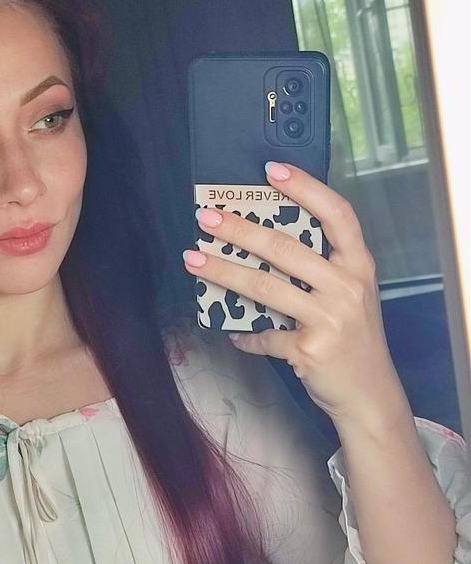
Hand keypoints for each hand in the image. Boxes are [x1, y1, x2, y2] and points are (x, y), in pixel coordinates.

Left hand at [183, 161, 405, 426]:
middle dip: (240, 230)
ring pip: (266, 287)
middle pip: (286, 248)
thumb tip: (262, 246)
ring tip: (194, 260)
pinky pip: (264, 336)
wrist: (368, 393)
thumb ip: (320, 271)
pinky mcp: (310, 349)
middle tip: (207, 218)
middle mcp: (347, 287)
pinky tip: (231, 332)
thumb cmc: (352, 340)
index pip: (337, 213)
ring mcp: (330, 318)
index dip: (306, 187)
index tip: (272, 170)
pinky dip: (244, 336)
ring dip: (224, 272)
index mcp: (359, 265)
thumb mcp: (349, 297)